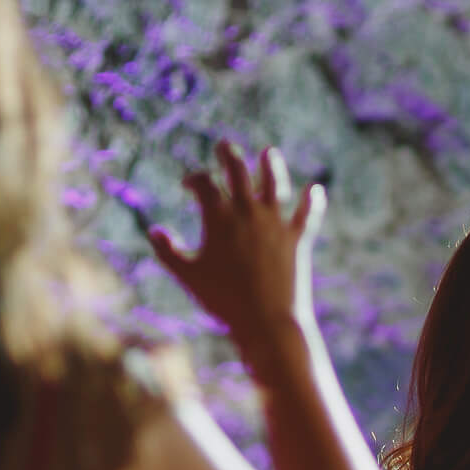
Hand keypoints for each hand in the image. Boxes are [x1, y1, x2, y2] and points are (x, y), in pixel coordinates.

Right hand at [145, 142, 324, 348]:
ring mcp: (276, 223)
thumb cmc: (223, 301)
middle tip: (224, 147)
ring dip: (271, 164)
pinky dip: (312, 201)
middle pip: (238, 170)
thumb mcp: (188, 276)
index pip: (204, 184)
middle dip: (228, 155)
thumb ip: (168, 252)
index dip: (194, 179)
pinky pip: (308, 214)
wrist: (266, 322)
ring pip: (275, 182)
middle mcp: (248, 211)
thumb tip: (154, 231)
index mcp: (219, 217)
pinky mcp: (297, 239)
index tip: (189, 185)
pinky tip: (315, 189)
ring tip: (267, 153)